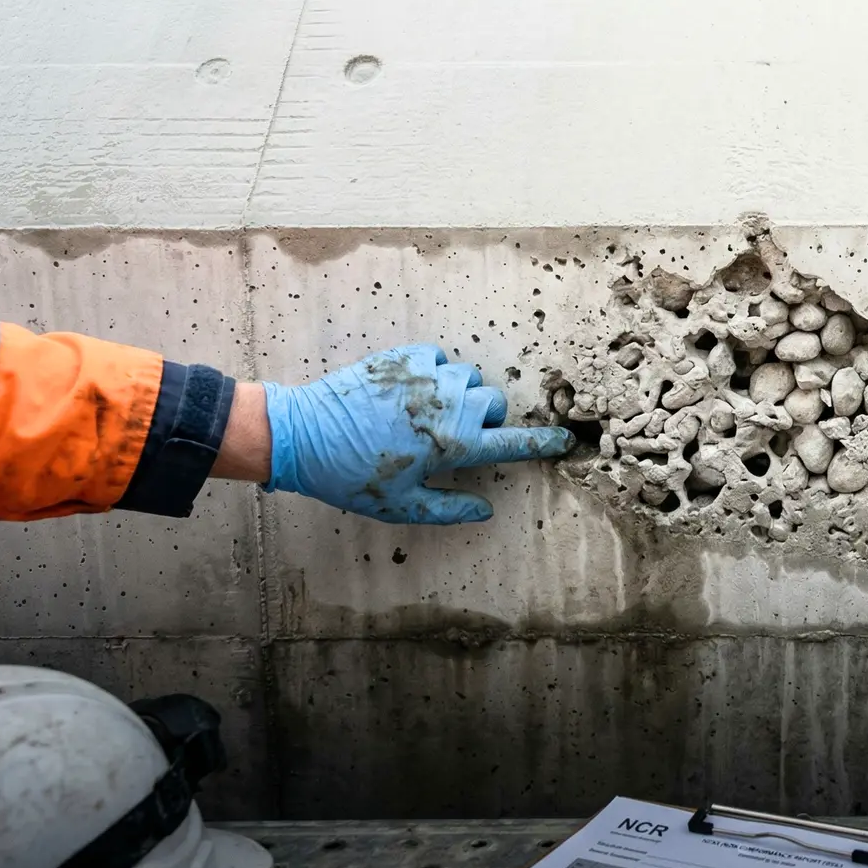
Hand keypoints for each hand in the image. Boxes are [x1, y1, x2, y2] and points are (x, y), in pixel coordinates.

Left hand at [262, 344, 569, 523]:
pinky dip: (433, 371)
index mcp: (455, 445)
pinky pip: (438, 357)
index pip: (514, 443)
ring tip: (429, 411)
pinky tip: (410, 391)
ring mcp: (428, 377)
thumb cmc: (350, 476)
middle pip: (494, 402)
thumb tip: (485, 510)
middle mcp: (450, 406)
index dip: (543, 443)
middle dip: (486, 417)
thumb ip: (449, 508)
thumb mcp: (401, 507)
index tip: (564, 440)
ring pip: (468, 377)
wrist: (303, 433)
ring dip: (460, 393)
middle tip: (455, 434)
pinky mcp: (404, 358)